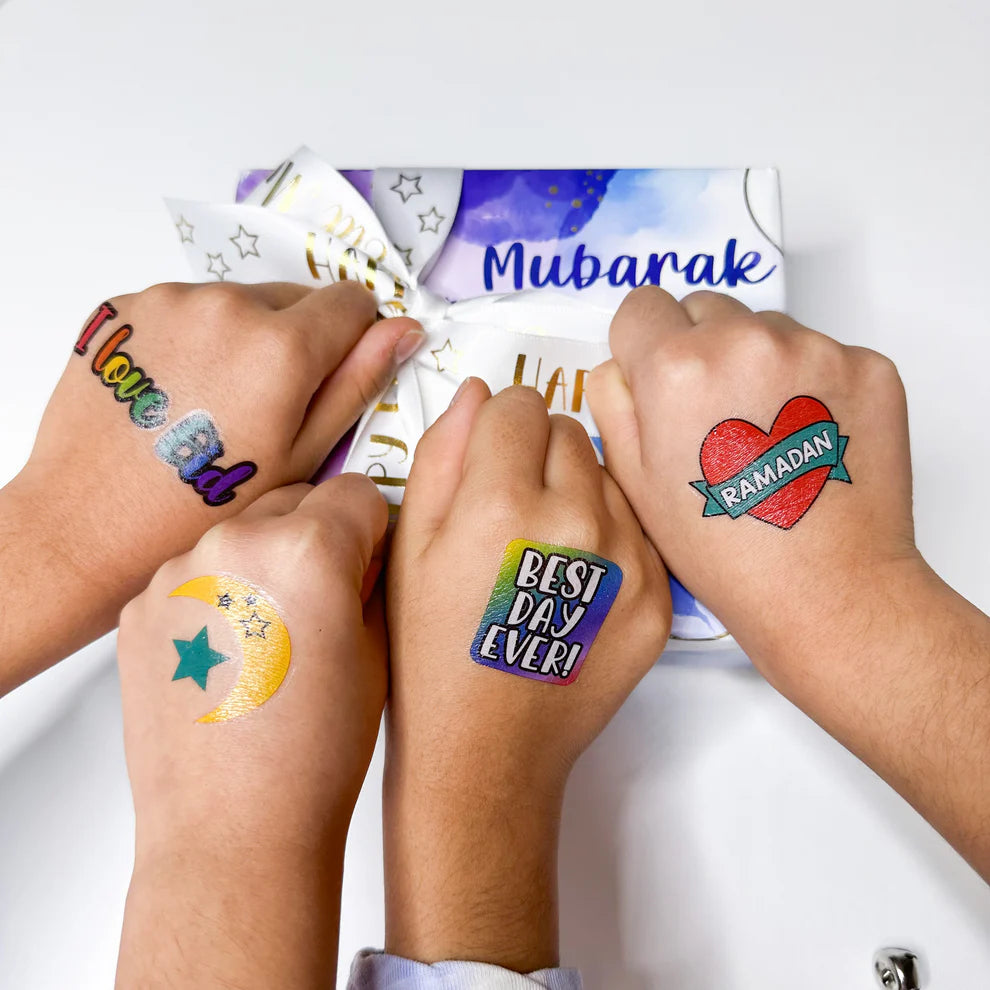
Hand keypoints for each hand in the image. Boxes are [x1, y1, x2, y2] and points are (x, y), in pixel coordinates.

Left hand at [0, 280, 421, 691]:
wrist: (88, 526)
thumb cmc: (200, 509)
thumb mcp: (301, 458)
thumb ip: (356, 384)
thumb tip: (401, 331)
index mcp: (279, 348)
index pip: (350, 301)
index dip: (355, 336)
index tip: (335, 370)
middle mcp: (224, 306)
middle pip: (294, 297)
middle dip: (296, 341)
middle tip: (269, 406)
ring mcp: (167, 301)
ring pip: (239, 302)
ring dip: (243, 338)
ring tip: (218, 405)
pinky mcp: (125, 307)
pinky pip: (187, 307)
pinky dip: (194, 338)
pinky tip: (180, 393)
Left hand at [115, 474, 388, 987]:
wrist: (232, 828)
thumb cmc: (311, 757)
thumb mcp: (377, 654)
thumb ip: (375, 580)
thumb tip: (367, 550)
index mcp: (306, 551)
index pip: (355, 492)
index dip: (372, 529)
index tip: (369, 560)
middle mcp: (234, 546)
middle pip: (295, 503)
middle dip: (317, 538)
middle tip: (325, 603)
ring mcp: (178, 575)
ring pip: (241, 537)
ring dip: (263, 565)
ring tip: (274, 639)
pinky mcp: (142, 608)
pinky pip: (196, 575)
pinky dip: (218, 596)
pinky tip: (233, 655)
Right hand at [384, 380, 669, 968]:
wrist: (487, 753)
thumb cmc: (432, 654)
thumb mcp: (408, 547)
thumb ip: (441, 454)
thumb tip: (478, 392)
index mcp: (500, 502)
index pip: (518, 403)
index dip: (495, 429)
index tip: (487, 461)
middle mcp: (575, 522)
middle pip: (570, 430)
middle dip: (539, 453)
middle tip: (513, 509)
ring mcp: (628, 561)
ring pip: (610, 474)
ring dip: (580, 490)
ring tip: (546, 547)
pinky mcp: (661, 598)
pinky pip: (639, 526)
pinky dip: (612, 535)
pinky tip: (577, 578)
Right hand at [588, 287, 989, 876]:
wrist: (827, 591)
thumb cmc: (726, 551)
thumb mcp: (634, 483)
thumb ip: (613, 404)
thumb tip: (621, 367)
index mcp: (675, 366)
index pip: (640, 305)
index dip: (640, 345)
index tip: (654, 380)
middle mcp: (746, 341)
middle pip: (705, 308)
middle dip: (698, 349)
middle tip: (710, 418)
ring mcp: (816, 349)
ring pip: (765, 328)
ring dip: (756, 364)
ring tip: (764, 437)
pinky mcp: (868, 366)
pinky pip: (822, 352)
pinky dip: (811, 384)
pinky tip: (805, 441)